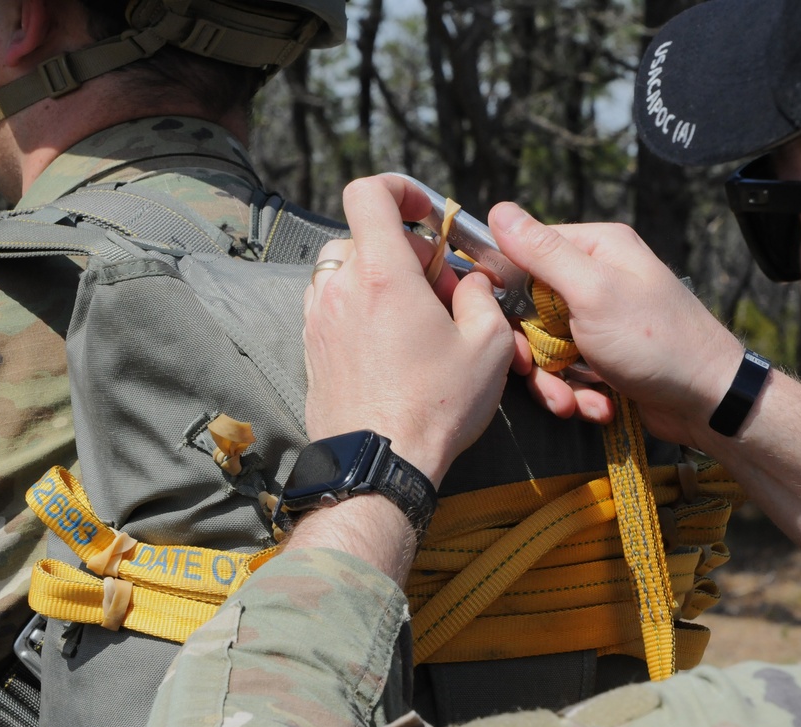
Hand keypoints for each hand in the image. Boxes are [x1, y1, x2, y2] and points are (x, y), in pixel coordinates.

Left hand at [303, 176, 514, 485]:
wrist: (378, 464)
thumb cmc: (436, 407)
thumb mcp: (488, 346)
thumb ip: (481, 296)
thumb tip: (468, 280)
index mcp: (383, 274)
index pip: (369, 192)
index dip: (400, 188)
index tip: (427, 211)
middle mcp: (341, 288)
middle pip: (368, 236)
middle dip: (409, 251)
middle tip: (442, 292)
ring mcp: (319, 318)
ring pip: (349, 270)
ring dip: (383, 279)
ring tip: (416, 320)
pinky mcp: (312, 346)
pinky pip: (335, 304)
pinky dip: (363, 307)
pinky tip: (392, 345)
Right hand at [489, 203, 744, 446]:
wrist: (708, 402)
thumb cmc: (657, 342)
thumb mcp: (593, 292)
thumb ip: (543, 253)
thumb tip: (499, 209)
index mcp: (597, 248)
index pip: (525, 253)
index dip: (506, 289)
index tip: (502, 322)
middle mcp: (597, 278)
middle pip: (530, 308)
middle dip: (532, 350)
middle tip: (536, 370)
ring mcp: (599, 320)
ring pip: (545, 347)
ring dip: (554, 381)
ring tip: (573, 402)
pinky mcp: (602, 356)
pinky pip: (566, 371)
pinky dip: (576, 393)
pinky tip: (599, 404)